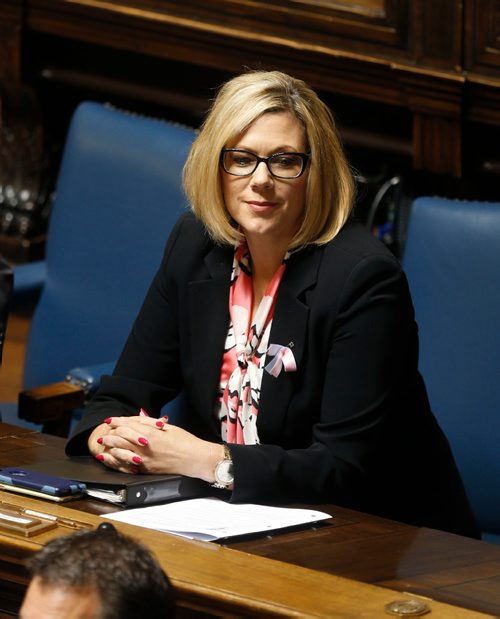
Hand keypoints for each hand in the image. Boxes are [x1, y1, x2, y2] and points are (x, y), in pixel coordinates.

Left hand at [88, 415, 223, 481]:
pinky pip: (127, 464)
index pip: (127, 425)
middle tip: (104, 432)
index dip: (117, 421)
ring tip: (104, 444)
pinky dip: (117, 460)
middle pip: (120, 438)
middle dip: (110, 433)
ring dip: (110, 446)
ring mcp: (144, 460)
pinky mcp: (146, 470)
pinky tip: (111, 458)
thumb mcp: (168, 427)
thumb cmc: (185, 442)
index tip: (110, 420)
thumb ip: (151, 422)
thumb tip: (138, 417)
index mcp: (151, 433)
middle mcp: (145, 447)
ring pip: (120, 452)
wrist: (195, 459)